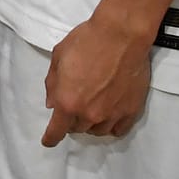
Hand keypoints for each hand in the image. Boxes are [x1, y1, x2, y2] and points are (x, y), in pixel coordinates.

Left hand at [41, 11, 152, 144]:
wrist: (121, 36)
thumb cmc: (85, 42)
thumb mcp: (58, 57)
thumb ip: (52, 84)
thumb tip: (52, 103)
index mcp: (67, 101)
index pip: (56, 130)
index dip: (50, 138)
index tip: (47, 141)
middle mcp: (89, 113)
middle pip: (76, 129)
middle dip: (70, 121)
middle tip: (72, 106)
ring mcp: (112, 114)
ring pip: (97, 131)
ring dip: (90, 124)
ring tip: (90, 110)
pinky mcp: (131, 111)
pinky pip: (118, 130)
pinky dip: (110, 126)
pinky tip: (108, 117)